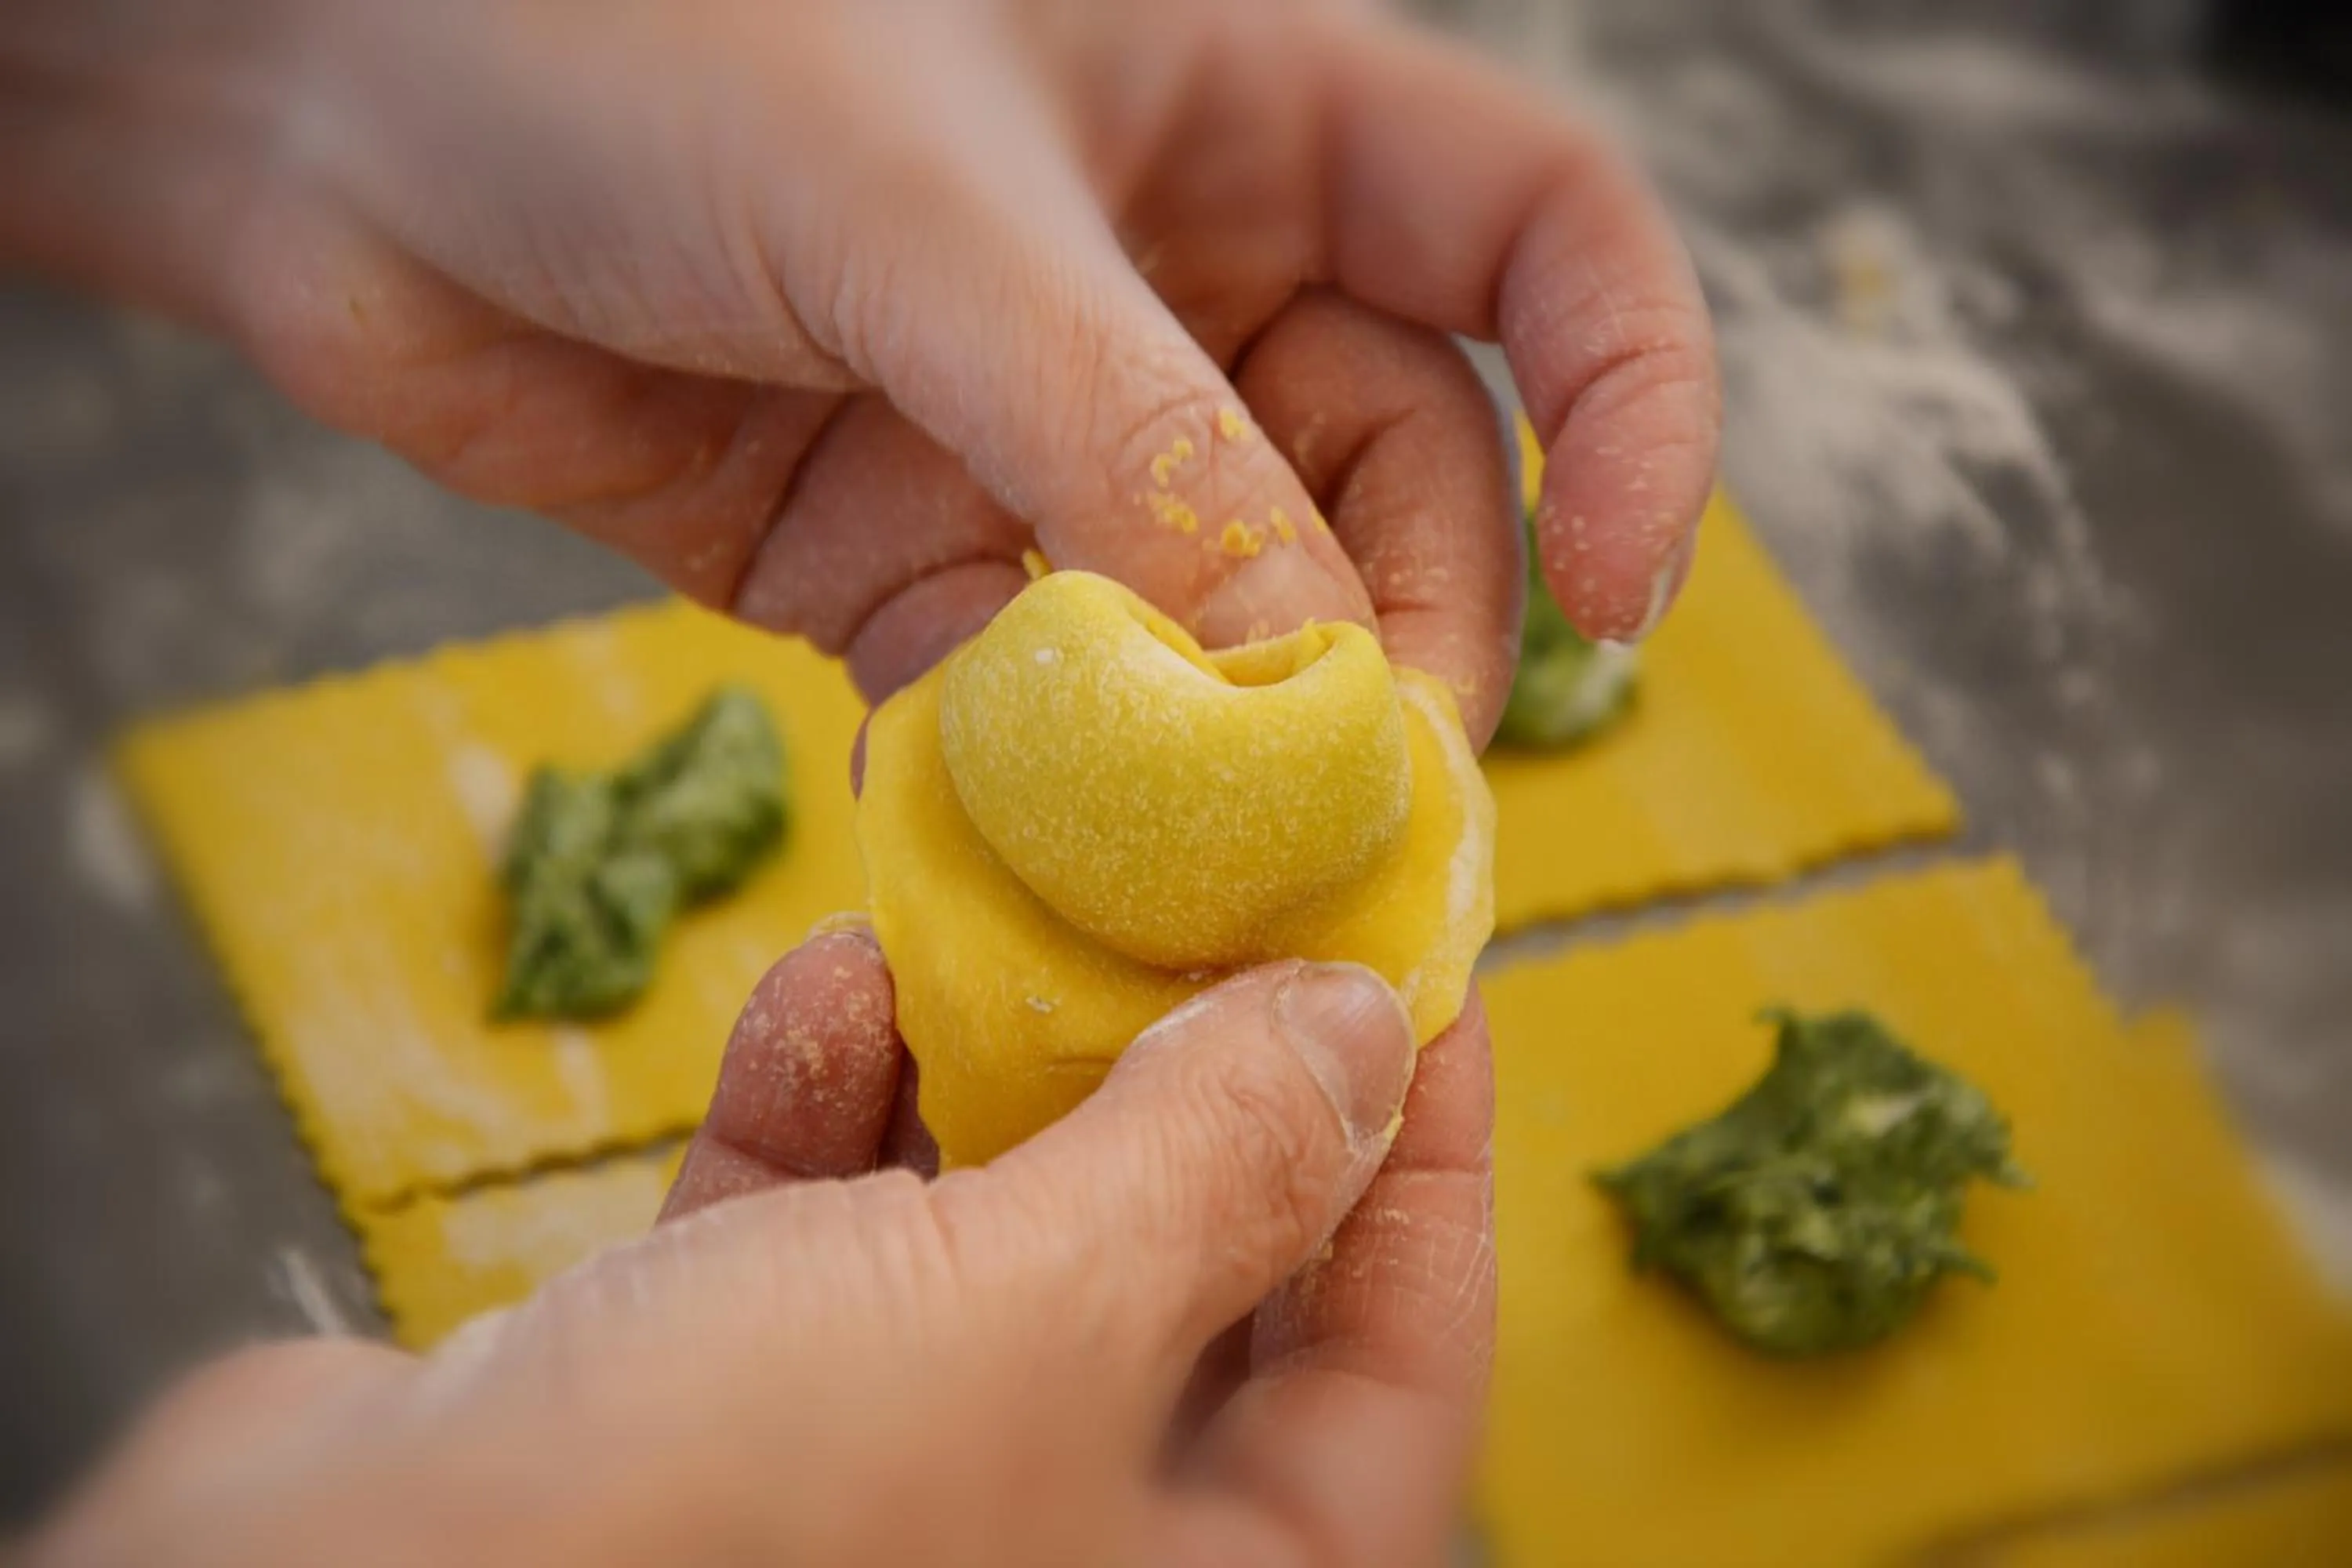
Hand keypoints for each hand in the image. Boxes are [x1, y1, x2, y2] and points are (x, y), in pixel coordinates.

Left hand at [4, 0, 1717, 736]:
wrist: (317, 105)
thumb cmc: (621, 33)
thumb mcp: (927, 212)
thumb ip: (1131, 445)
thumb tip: (1316, 682)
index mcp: (1241, 112)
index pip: (1533, 242)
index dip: (1626, 406)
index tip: (1624, 593)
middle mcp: (1174, 282)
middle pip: (1392, 491)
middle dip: (1397, 653)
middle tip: (1360, 822)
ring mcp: (1043, 437)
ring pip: (1224, 635)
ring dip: (1227, 770)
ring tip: (1210, 900)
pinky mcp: (907, 559)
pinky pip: (1041, 711)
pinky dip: (1056, 804)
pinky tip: (1044, 882)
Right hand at [31, 934, 1493, 1566]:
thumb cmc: (732, 1517)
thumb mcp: (1039, 1312)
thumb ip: (1222, 1164)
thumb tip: (1362, 1031)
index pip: (1396, 1378)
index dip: (1428, 1165)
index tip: (1419, 978)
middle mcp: (1053, 1542)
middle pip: (1194, 1282)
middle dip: (1186, 1079)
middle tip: (1206, 891)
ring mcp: (875, 1486)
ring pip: (993, 1236)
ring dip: (986, 1066)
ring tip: (995, 919)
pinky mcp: (710, 1417)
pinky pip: (818, 1241)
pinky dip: (824, 1112)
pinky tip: (825, 992)